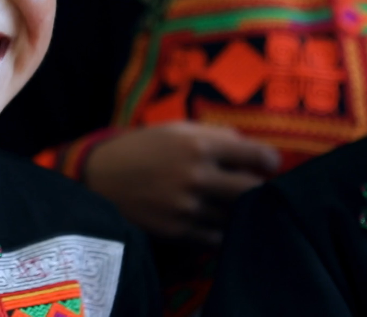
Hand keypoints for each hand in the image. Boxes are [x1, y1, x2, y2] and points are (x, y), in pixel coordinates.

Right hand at [84, 123, 280, 244]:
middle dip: (259, 188)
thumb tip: (248, 144)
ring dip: (238, 210)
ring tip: (228, 203)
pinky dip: (220, 230)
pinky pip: (216, 237)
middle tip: (253, 187)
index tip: (267, 165)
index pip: (258, 156)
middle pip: (253, 190)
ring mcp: (187, 207)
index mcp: (198, 145)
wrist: (97, 179)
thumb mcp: (174, 129)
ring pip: (236, 215)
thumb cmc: (140, 148)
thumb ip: (212, 134)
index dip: (269, 161)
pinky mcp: (178, 231)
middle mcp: (196, 176)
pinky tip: (212, 220)